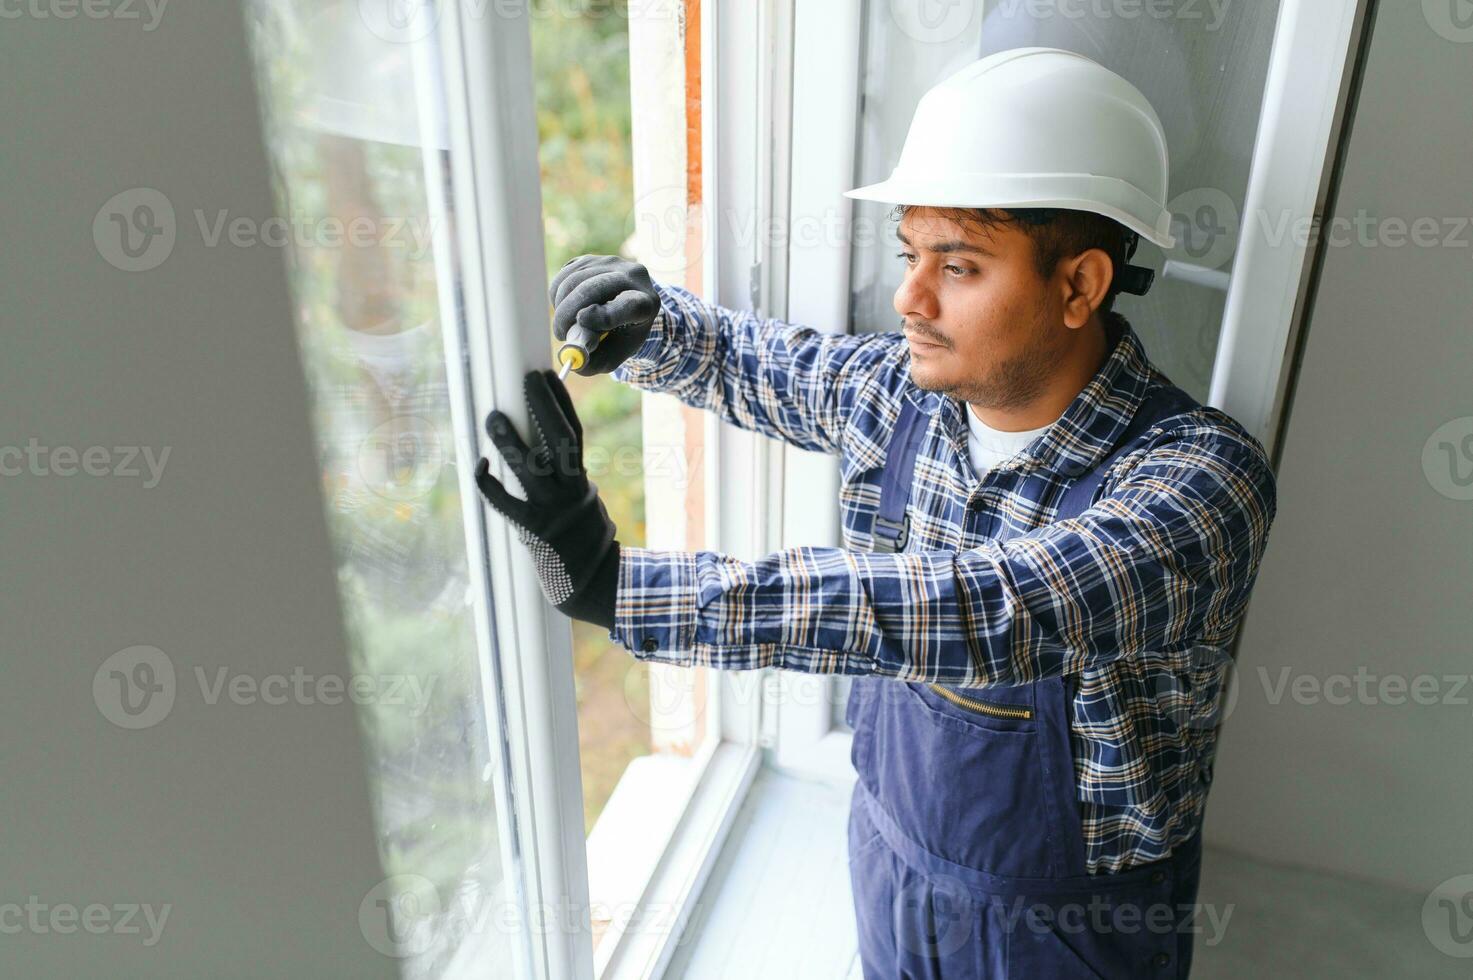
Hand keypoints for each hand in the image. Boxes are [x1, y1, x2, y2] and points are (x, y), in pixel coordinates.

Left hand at [474, 369, 618, 628]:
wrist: (591, 585)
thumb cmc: (584, 544)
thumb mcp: (586, 506)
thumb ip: (570, 481)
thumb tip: (552, 454)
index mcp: (582, 482)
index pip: (575, 432)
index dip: (561, 401)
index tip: (547, 374)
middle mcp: (571, 491)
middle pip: (561, 439)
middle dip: (544, 405)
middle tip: (527, 378)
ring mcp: (552, 510)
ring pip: (531, 466)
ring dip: (510, 440)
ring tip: (493, 417)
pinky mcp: (533, 531)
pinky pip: (506, 503)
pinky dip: (490, 484)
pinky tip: (479, 466)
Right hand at [548, 254, 659, 375]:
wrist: (626, 306)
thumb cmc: (620, 335)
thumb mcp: (614, 354)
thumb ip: (594, 361)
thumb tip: (573, 356)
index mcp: (647, 303)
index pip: (629, 306)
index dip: (604, 316)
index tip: (582, 323)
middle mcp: (633, 276)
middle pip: (594, 288)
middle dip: (568, 314)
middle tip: (560, 334)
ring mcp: (611, 263)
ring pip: (574, 281)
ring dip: (561, 307)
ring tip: (566, 324)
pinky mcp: (592, 259)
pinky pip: (564, 274)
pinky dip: (558, 295)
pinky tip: (566, 308)